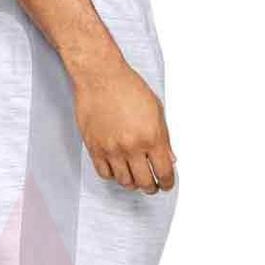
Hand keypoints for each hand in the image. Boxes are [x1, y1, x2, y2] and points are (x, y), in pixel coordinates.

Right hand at [70, 54, 174, 193]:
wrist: (100, 77)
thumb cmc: (128, 87)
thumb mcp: (156, 110)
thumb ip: (164, 138)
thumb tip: (169, 157)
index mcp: (151, 137)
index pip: (163, 171)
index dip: (167, 182)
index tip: (167, 184)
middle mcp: (131, 147)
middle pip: (144, 182)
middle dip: (151, 187)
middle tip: (153, 186)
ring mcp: (112, 150)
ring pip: (124, 181)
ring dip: (133, 184)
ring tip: (135, 179)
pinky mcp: (95, 149)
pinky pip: (105, 174)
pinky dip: (114, 176)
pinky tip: (118, 170)